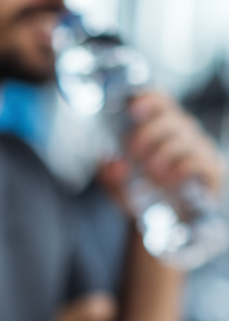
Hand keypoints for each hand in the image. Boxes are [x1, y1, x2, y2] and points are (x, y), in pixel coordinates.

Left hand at [98, 90, 224, 207]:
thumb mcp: (116, 184)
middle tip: (134, 151)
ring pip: (184, 139)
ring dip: (163, 155)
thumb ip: (109, 174)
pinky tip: (170, 180)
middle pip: (170, 117)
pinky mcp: (212, 168)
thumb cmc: (141, 193)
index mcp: (159, 126)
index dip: (148, 98)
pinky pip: (200, 161)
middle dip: (148, 132)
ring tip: (152, 174)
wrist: (164, 222)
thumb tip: (114, 164)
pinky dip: (181, 170)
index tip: (132, 109)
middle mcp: (183, 132)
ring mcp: (200, 149)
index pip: (160, 100)